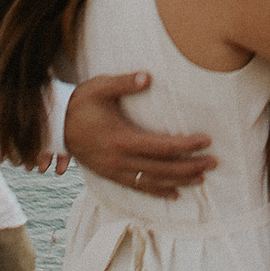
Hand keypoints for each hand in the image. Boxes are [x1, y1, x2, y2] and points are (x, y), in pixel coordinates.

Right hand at [59, 72, 216, 200]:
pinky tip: (174, 194)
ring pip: (154, 182)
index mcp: (122, 139)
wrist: (56, 126)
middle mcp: (120, 160)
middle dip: (190, 167)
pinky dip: (159, 192)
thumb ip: (124, 82)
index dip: (186, 145)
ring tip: (201, 179)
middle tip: (213, 163)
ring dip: (179, 181)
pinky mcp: (111, 176)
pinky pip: (139, 188)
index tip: (206, 141)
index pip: (162, 146)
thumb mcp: (100, 87)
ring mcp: (115, 171)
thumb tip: (147, 77)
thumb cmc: (81, 103)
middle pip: (163, 168)